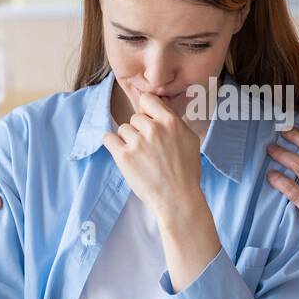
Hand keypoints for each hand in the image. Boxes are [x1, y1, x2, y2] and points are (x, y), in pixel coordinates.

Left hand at [101, 93, 202, 217]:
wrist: (177, 199)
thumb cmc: (186, 171)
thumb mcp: (190, 139)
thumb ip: (174, 121)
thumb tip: (160, 108)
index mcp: (171, 122)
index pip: (148, 100)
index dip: (147, 111)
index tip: (148, 122)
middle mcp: (154, 129)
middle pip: (135, 117)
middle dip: (139, 130)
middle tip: (148, 148)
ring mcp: (138, 142)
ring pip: (123, 129)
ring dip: (128, 140)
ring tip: (140, 156)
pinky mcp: (124, 156)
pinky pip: (108, 138)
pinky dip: (113, 145)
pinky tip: (122, 154)